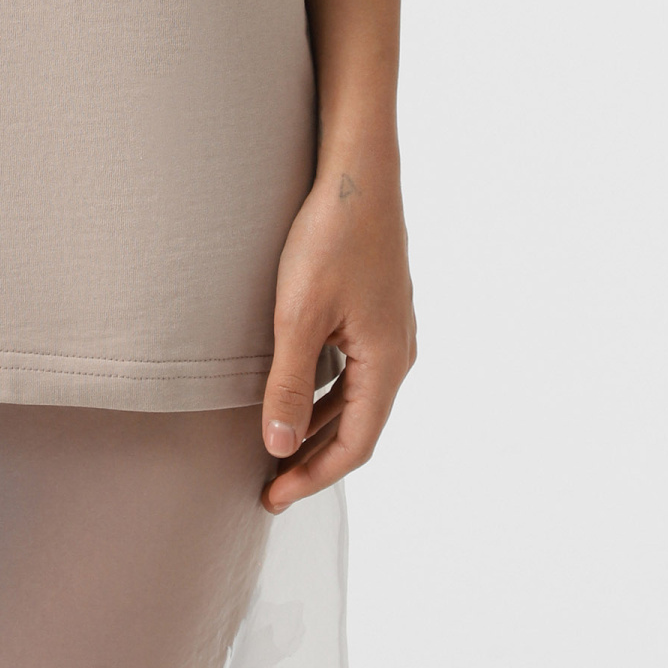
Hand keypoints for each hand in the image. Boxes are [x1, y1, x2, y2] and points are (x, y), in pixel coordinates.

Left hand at [260, 148, 416, 509]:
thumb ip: (289, 384)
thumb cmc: (330, 236)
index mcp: (388, 363)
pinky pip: (353, 368)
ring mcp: (390, 328)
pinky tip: (296, 389)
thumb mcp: (300, 315)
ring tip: (276, 446)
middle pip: (357, 426)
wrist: (357, 169)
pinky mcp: (376, 305)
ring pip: (355, 397)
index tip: (272, 497)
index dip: (312, 476)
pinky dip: (325, 391)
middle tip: (269, 483)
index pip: (354, 445)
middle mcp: (398, 351)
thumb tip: (279, 447)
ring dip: (317, 425)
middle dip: (313, 457)